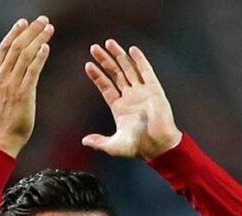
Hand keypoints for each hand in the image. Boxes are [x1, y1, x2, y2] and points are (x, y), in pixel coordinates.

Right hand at [0, 16, 53, 157]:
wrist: (2, 138)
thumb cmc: (4, 119)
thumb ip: (6, 79)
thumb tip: (15, 68)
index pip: (4, 47)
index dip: (14, 32)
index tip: (24, 22)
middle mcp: (2, 77)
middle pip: (16, 46)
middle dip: (30, 31)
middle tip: (42, 19)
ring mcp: (12, 85)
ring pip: (25, 55)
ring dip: (38, 39)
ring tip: (49, 28)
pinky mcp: (23, 94)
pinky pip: (32, 71)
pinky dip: (39, 57)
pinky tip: (46, 47)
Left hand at [82, 40, 181, 160]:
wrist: (158, 145)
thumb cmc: (138, 147)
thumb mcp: (114, 146)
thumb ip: (99, 142)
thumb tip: (84, 141)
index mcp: (120, 107)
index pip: (106, 86)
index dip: (97, 76)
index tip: (88, 64)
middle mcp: (130, 97)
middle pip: (115, 73)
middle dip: (105, 60)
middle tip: (94, 48)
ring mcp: (142, 92)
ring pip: (129, 69)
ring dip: (119, 56)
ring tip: (109, 42)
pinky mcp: (154, 90)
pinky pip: (146, 71)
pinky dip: (140, 60)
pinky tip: (132, 50)